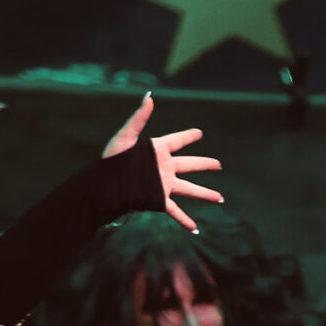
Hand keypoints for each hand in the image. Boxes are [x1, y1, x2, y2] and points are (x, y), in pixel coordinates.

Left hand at [102, 95, 222, 232]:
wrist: (104, 185)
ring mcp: (163, 185)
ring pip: (190, 189)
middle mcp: (164, 168)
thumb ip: (139, 117)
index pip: (177, 141)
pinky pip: (175, 211)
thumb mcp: (126, 135)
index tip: (199, 133)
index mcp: (158, 150)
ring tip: (220, 198)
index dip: (188, 136)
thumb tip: (149, 97)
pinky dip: (185, 220)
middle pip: (190, 165)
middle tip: (218, 164)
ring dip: (205, 194)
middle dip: (204, 164)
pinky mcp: (158, 199)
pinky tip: (195, 228)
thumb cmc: (112, 158)